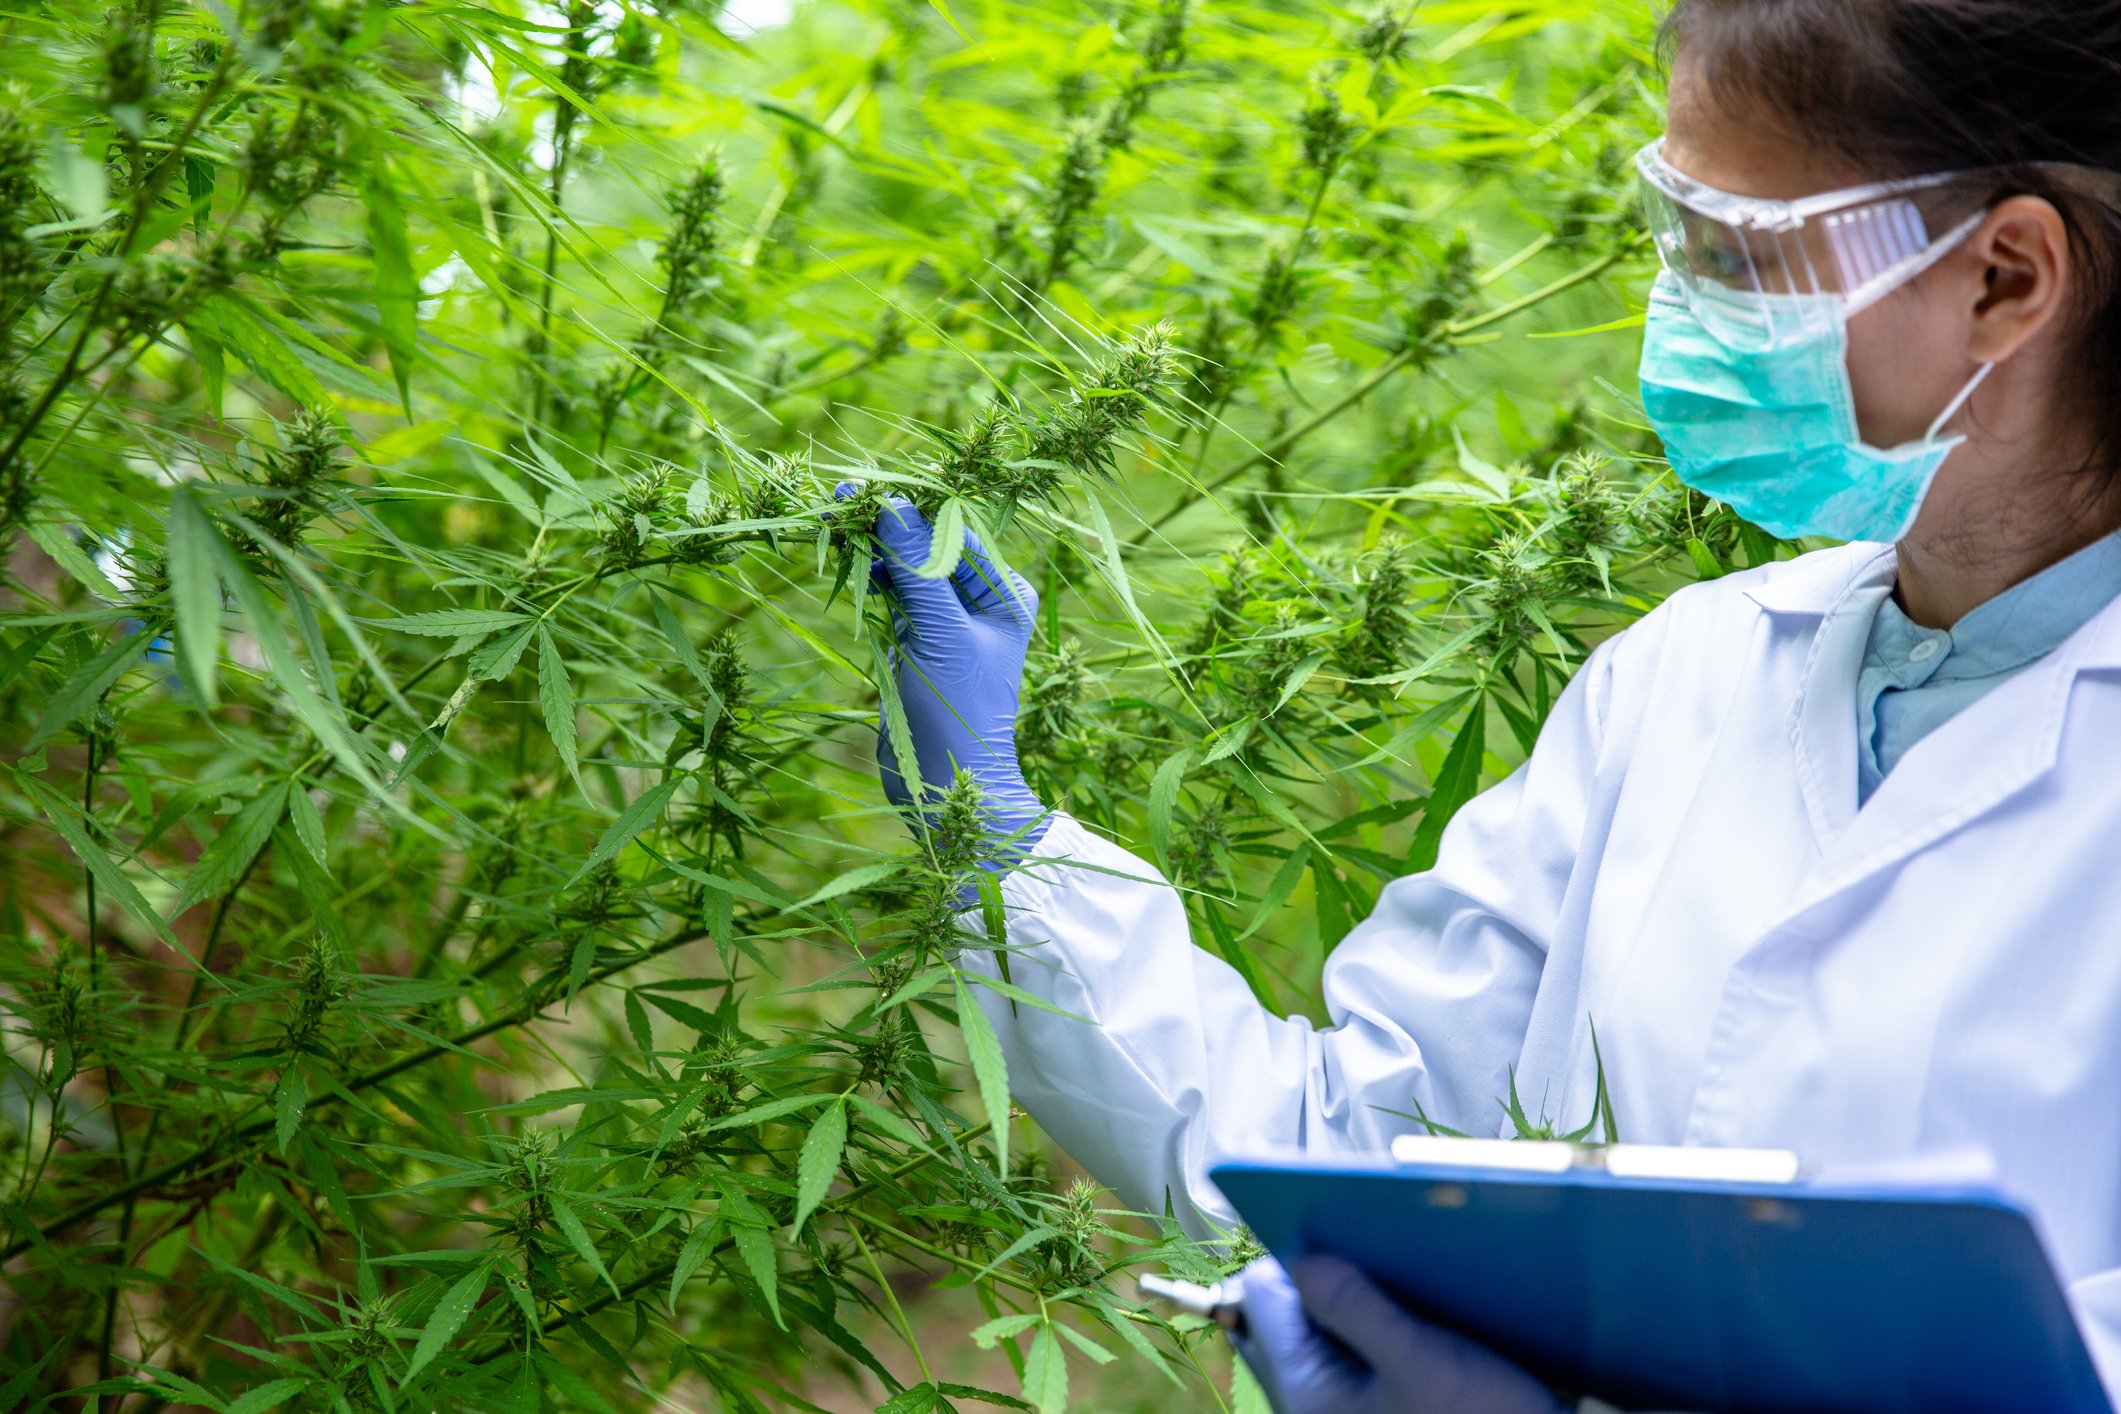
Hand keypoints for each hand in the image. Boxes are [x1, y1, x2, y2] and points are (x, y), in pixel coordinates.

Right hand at [835, 486, 1048, 860]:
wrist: (948, 788)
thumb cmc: (957, 711)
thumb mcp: (939, 634)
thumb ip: (918, 569)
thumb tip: (894, 505)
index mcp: (1004, 592)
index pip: (953, 531)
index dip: (908, 508)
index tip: (863, 487)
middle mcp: (981, 601)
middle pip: (927, 545)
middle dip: (885, 523)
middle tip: (836, 498)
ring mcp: (948, 621)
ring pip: (906, 569)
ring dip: (872, 547)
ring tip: (830, 520)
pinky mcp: (919, 642)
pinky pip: (893, 596)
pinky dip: (869, 578)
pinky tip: (844, 561)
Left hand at [1232, 1256, 1568, 1413]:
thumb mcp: (1419, 1359)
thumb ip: (1353, 1304)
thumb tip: (1304, 1253)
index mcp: (1305, 1390)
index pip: (1263, 1296)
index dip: (1296, 1250)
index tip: (1343, 1223)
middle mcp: (1314, 1397)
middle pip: (1290, 1310)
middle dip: (1327, 1270)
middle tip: (1375, 1246)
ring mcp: (1346, 1402)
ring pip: (1327, 1326)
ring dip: (1359, 1294)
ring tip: (1402, 1269)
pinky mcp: (1381, 1402)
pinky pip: (1359, 1347)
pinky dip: (1381, 1320)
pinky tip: (1421, 1304)